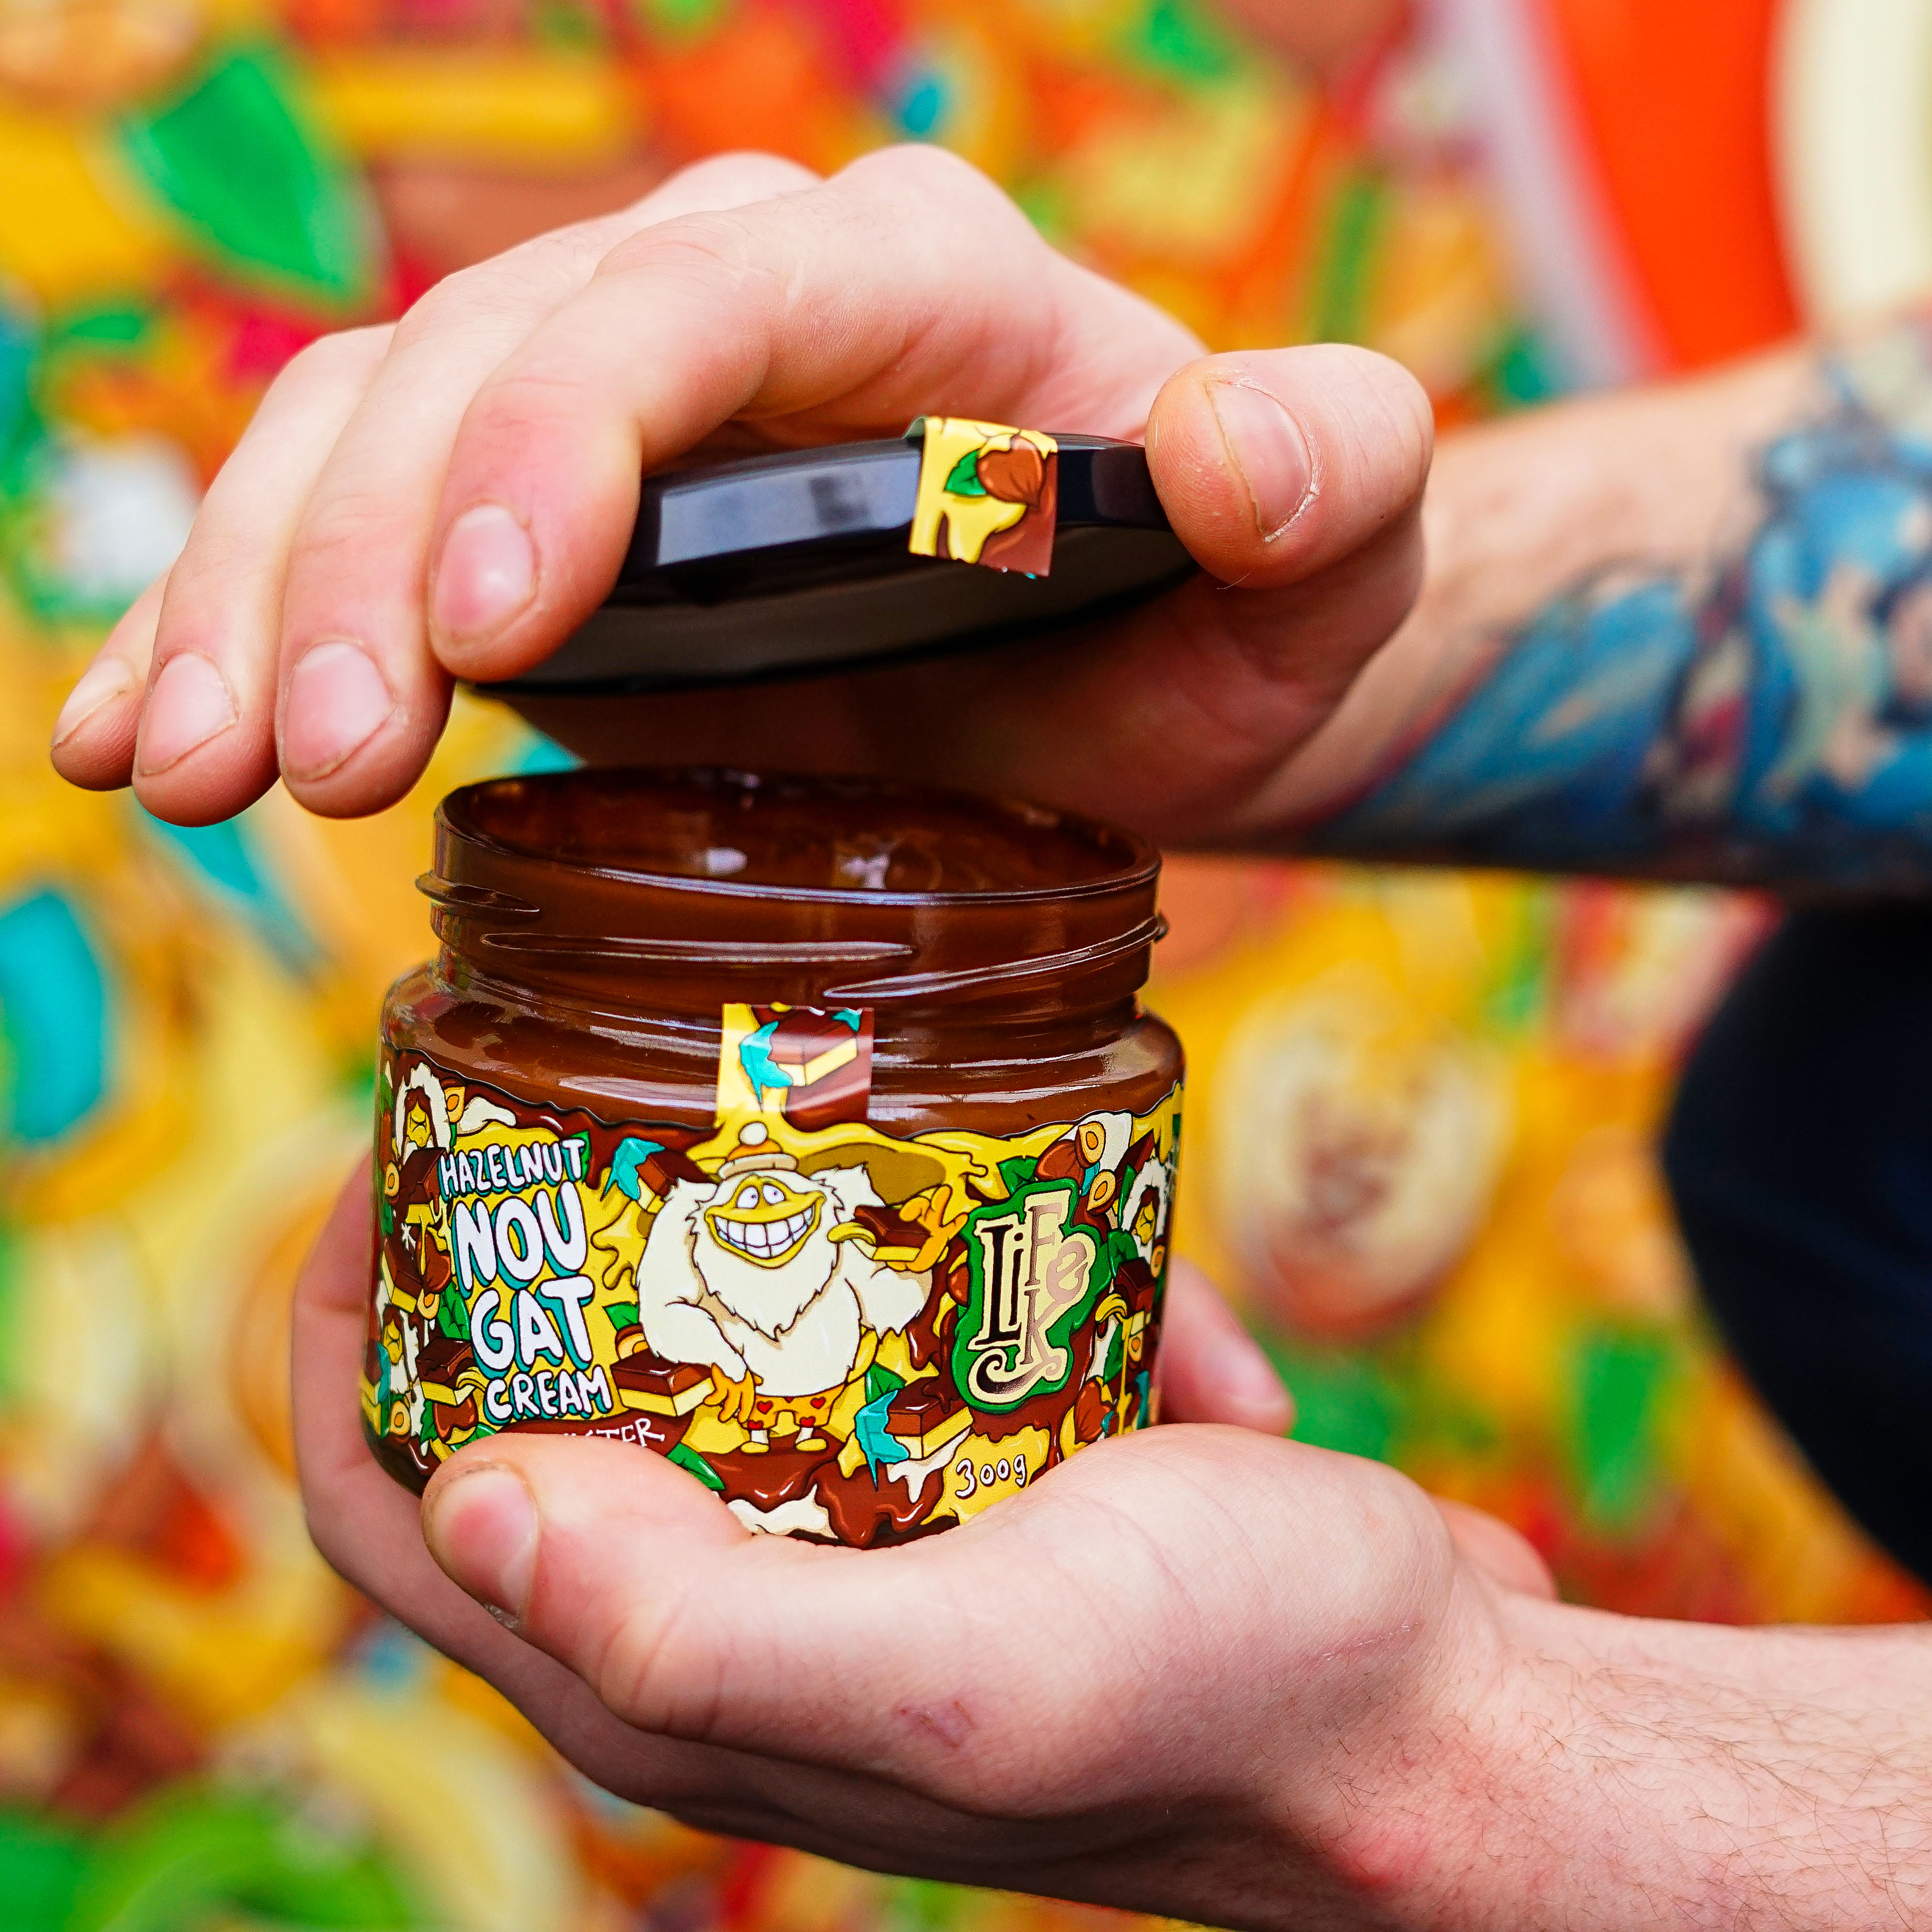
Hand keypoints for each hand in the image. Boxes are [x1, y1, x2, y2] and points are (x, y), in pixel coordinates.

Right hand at [51, 146, 1430, 846]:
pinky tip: (143, 730)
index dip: (566, 446)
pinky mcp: (535, 529)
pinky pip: (344, 526)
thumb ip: (1330, 481)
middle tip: (303, 770)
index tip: (485, 637)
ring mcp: (611, 419)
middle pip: (482, 368)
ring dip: (255, 602)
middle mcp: (733, 316)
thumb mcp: (1332, 556)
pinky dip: (229, 621)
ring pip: (367, 438)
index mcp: (913, 289)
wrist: (1138, 680)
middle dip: (363, 562)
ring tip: (188, 776)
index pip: (697, 307)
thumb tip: (1238, 454)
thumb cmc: (1232, 619)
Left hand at [295, 1166, 1553, 1930]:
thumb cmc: (1224, 1699)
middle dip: (538, 1238)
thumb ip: (699, 1630)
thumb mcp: (970, 1672)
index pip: (401, 1510)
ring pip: (735, 1350)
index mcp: (676, 1686)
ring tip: (910, 1139)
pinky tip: (1152, 1316)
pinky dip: (1013, 1292)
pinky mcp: (975, 1489)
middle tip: (599, 1065)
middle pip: (541, 1401)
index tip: (385, 1151)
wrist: (1431, 1715)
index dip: (342, 1337)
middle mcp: (736, 1616)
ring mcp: (855, 1547)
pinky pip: (924, 1350)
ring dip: (807, 1244)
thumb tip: (472, 1506)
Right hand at [707, 1365, 758, 1425]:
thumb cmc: (730, 1359)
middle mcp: (743, 1381)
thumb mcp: (743, 1367)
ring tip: (722, 1418)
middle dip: (743, 1412)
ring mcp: (734, 1382)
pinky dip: (713, 1400)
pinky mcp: (723, 1380)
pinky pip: (718, 1395)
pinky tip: (706, 1402)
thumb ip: (751, 1375)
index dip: (747, 1409)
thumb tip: (760, 1381)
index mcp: (747, 1379)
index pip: (750, 1397)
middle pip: (745, 1401)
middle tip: (739, 1421)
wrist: (718, 1350)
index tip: (742, 1419)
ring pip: (732, 1402)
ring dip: (727, 1412)